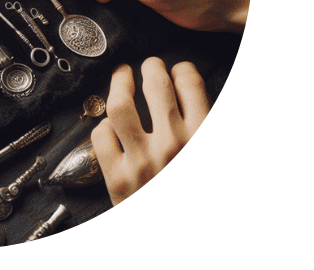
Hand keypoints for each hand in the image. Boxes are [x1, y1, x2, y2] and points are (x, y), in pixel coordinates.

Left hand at [91, 58, 209, 204]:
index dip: (183, 70)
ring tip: (121, 76)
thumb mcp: (212, 157)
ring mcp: (142, 161)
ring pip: (120, 105)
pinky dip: (103, 124)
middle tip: (149, 65)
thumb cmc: (199, 200)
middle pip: (156, 85)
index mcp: (204, 137)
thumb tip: (201, 102)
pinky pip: (101, 137)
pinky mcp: (118, 179)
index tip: (179, 69)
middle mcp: (173, 144)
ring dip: (120, 84)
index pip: (191, 84)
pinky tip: (109, 123)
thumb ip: (208, 128)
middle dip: (151, 67)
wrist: (183, 249)